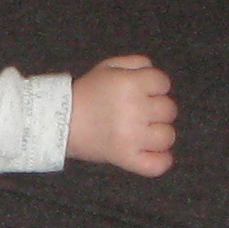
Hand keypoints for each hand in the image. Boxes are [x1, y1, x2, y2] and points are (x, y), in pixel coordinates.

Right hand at [67, 55, 176, 174]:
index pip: (163, 83)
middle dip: (157, 109)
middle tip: (139, 112)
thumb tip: (153, 70)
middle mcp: (135, 109)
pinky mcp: (127, 158)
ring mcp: (132, 137)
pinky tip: (152, 152)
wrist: (59, 122)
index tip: (143, 92)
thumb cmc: (86, 93)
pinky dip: (161, 160)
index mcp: (130, 84)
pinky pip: (158, 164)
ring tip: (144, 132)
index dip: (155, 86)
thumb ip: (135, 63)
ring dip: (159, 134)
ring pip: (168, 136)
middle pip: (169, 110)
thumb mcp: (108, 67)